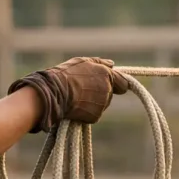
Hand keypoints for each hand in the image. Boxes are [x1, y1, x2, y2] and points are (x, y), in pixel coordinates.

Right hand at [8, 57, 129, 132]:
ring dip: (93, 102)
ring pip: (101, 105)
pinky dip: (87, 112)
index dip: (118, 84)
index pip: (123, 83)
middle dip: (100, 93)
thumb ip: (99, 63)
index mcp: (107, 74)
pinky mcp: (96, 116)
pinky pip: (94, 114)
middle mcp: (107, 89)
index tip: (114, 86)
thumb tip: (112, 64)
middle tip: (83, 90)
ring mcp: (102, 104)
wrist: (54, 92)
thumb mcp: (82, 62)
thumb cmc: (66, 74)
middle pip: (110, 94)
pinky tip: (76, 106)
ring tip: (77, 97)